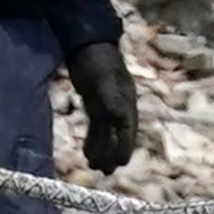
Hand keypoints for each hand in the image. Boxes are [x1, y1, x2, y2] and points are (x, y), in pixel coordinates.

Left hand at [67, 40, 137, 172]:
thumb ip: (110, 97)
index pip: (127, 127)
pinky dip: (94, 139)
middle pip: (118, 133)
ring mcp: (107, 104)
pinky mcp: (95, 102)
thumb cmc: (96, 58)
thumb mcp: (102, 78)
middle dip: (113, 152)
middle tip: (105, 171)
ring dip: (103, 149)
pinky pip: (97, 125)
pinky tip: (87, 151)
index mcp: (125, 99)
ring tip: (95, 166)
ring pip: (107, 132)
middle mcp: (119, 104)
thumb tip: (118, 117)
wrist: (86, 42)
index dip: (125, 145)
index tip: (122, 163)